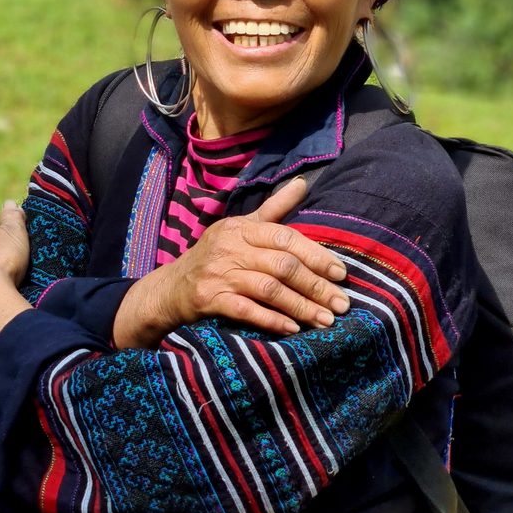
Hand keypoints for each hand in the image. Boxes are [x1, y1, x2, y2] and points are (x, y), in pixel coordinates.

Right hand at [113, 176, 349, 348]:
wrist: (170, 288)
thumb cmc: (215, 256)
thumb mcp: (241, 228)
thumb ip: (274, 209)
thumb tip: (302, 183)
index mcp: (241, 227)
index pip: (285, 237)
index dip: (316, 255)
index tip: (341, 273)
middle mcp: (230, 247)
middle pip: (282, 265)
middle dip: (315, 286)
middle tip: (342, 303)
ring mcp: (218, 273)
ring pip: (268, 289)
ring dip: (301, 306)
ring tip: (326, 320)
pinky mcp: (208, 299)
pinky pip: (246, 310)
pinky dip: (271, 320)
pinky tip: (292, 329)